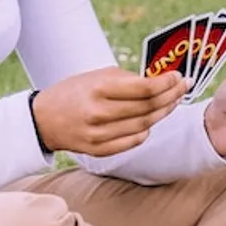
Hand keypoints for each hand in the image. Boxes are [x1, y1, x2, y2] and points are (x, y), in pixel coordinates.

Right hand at [31, 66, 188, 157]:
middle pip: (148, 108)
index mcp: (98, 89)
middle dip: (171, 96)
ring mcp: (98, 135)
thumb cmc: (74, 92)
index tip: (178, 76)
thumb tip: (159, 80)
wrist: (42, 120)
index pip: (144, 88)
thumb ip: (127, 79)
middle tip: (183, 87)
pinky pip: (134, 141)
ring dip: (164, 112)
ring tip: (173, 101)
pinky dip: (147, 130)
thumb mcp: (96, 76)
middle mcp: (98, 113)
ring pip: (145, 125)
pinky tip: (152, 120)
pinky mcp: (99, 150)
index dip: (166, 83)